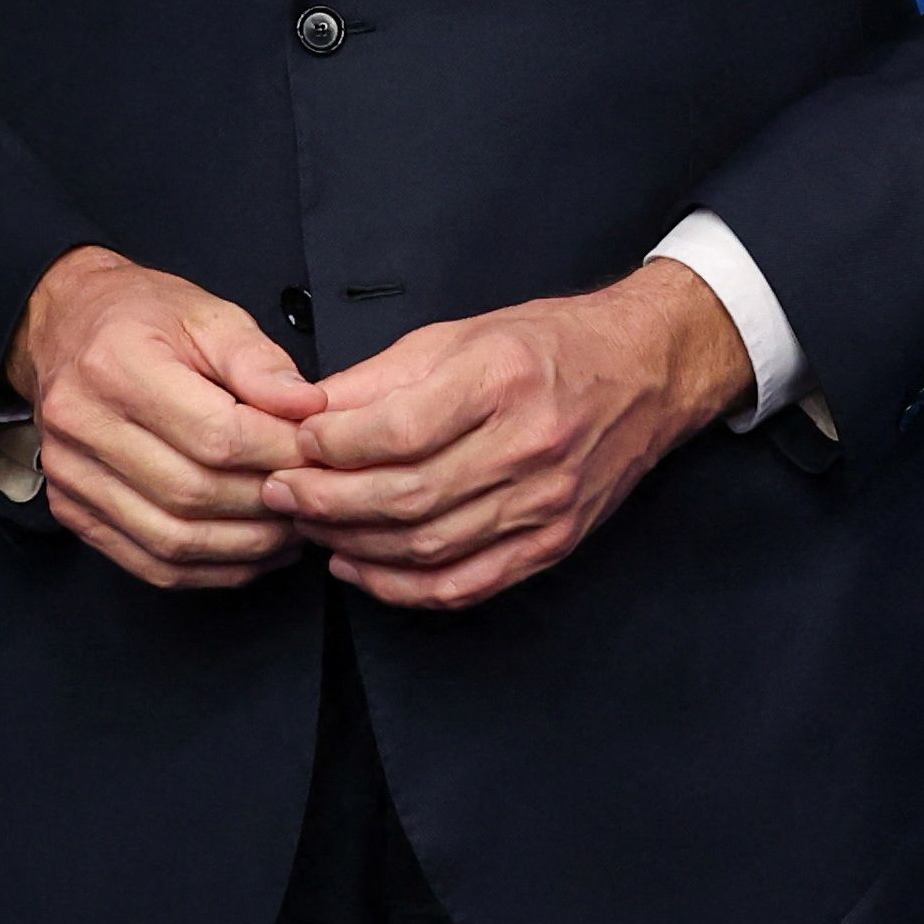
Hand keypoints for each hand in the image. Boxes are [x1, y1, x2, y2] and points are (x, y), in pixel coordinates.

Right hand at [4, 246, 320, 588]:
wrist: (67, 327)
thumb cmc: (139, 319)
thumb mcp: (208, 315)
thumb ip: (260, 361)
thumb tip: (308, 409)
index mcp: (116, 366)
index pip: (215, 435)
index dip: (279, 453)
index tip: (315, 453)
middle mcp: (82, 424)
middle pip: (194, 493)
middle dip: (268, 504)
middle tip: (310, 495)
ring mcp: (70, 474)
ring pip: (174, 539)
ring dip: (246, 547)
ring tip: (287, 528)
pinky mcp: (72, 509)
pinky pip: (151, 564)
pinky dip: (210, 570)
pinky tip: (248, 550)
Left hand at [265, 260, 752, 610]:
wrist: (645, 372)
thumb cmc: (547, 346)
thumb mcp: (456, 335)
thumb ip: (377, 379)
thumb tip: (303, 412)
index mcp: (500, 381)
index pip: (396, 431)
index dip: (331, 446)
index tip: (290, 443)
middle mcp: (529, 446)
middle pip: (407, 495)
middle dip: (326, 501)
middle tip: (278, 493)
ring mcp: (548, 503)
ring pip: (431, 546)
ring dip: (355, 545)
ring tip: (309, 528)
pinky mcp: (555, 542)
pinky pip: (468, 583)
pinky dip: (405, 587)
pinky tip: (360, 568)